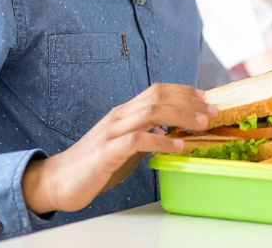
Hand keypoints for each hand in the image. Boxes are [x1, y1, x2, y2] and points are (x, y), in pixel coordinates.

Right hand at [21, 84, 215, 214]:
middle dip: (188, 103)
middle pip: (157, 97)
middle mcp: (118, 117)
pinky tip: (176, 145)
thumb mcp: (126, 146)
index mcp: (124, 113)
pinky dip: (160, 139)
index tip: (205, 98)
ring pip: (150, 112)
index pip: (156, 91)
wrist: (59, 180)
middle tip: (212, 113)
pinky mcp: (106, 152)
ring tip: (201, 125)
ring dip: (180, 117)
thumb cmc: (95, 165)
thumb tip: (173, 132)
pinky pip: (137, 139)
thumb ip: (146, 135)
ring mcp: (111, 132)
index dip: (183, 91)